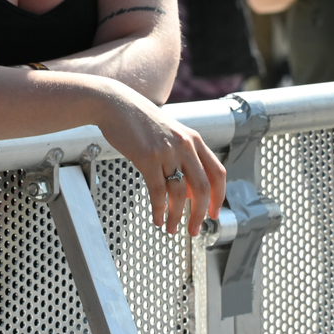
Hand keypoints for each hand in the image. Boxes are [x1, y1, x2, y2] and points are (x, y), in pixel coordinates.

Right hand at [94, 84, 225, 235]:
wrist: (114, 104)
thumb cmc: (138, 119)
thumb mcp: (169, 133)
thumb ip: (183, 157)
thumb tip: (189, 191)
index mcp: (194, 139)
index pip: (218, 173)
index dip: (219, 197)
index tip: (213, 213)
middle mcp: (185, 145)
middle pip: (203, 188)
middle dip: (199, 214)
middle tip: (194, 230)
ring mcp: (166, 151)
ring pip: (180, 193)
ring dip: (177, 216)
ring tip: (171, 228)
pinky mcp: (147, 158)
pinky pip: (158, 191)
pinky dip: (159, 209)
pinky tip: (156, 218)